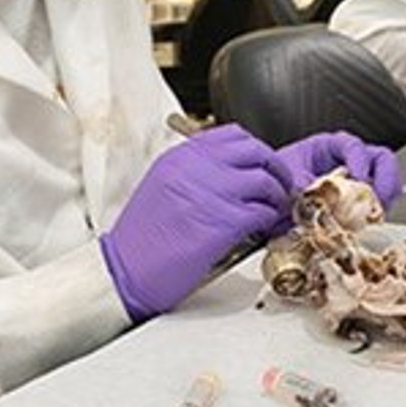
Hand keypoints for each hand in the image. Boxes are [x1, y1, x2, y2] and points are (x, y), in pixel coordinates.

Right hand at [101, 125, 291, 319]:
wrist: (124, 271)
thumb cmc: (142, 239)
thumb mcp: (163, 187)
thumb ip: (195, 173)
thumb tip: (233, 175)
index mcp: (180, 157)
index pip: (234, 135)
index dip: (257, 151)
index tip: (263, 165)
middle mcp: (195, 168)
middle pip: (256, 151)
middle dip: (275, 169)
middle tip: (281, 185)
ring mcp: (210, 193)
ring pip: (264, 180)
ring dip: (276, 196)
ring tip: (274, 209)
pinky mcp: (222, 223)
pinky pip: (261, 212)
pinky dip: (270, 218)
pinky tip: (264, 227)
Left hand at [276, 131, 403, 209]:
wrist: (270, 205)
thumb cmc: (277, 182)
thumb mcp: (287, 177)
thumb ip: (303, 184)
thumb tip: (318, 196)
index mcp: (329, 147)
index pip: (353, 146)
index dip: (359, 160)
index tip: (358, 177)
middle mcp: (348, 163)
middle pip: (381, 160)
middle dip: (386, 178)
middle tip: (380, 197)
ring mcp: (356, 184)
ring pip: (385, 184)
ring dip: (385, 199)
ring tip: (376, 214)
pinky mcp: (359, 206)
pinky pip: (376, 207)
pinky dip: (376, 216)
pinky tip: (368, 225)